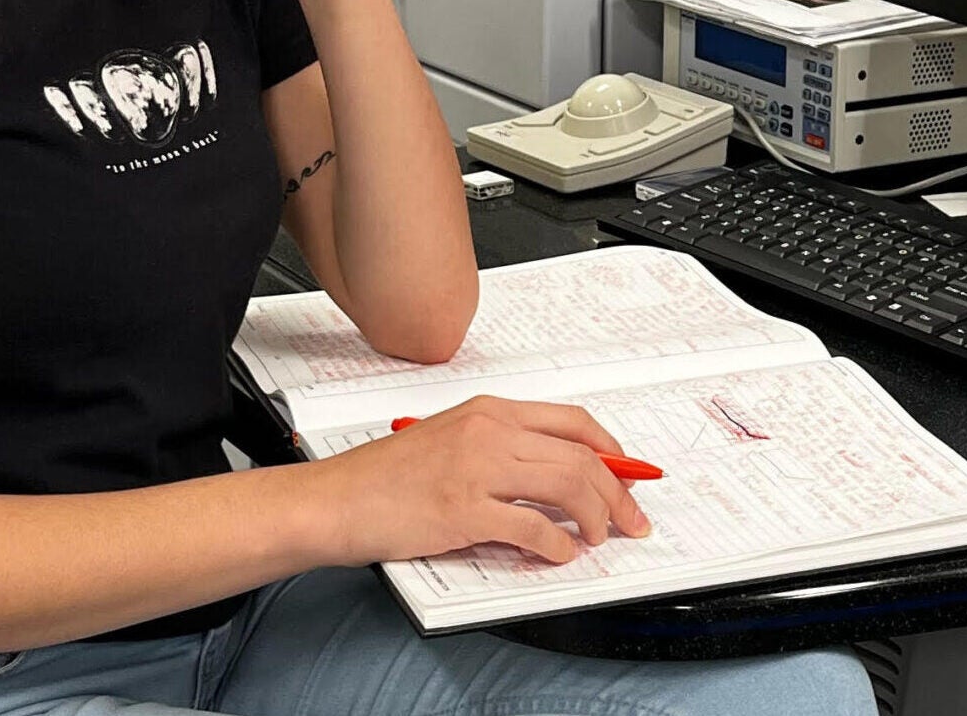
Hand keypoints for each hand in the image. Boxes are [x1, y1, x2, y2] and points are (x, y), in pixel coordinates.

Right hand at [309, 397, 653, 565]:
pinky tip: (559, 554)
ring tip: (598, 538)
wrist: (335, 499)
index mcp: (488, 411)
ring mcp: (477, 469)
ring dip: (595, 518)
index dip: (612, 451)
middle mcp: (489, 432)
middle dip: (618, 493)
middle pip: (581, 457)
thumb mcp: (450, 438)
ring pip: (567, 487)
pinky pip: (532, 528)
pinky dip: (557, 546)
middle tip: (631, 519)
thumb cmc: (384, 476)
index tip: (629, 475)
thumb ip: (501, 448)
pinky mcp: (464, 510)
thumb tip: (554, 475)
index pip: (573, 423)